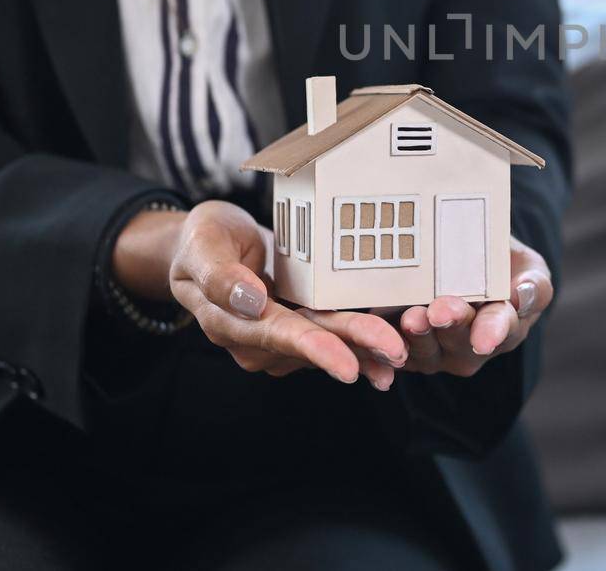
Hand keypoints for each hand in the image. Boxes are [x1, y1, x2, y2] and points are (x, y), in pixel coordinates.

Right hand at [115, 200, 408, 388]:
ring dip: (366, 350)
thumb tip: (251, 301)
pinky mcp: (300, 323)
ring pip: (329, 342)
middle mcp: (259, 338)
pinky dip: (362, 338)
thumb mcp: (201, 245)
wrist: (205, 244)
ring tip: (403, 354)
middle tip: (396, 352)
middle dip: (356, 348)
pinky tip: (394, 342)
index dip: (315, 350)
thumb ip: (220, 276)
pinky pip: (334, 333)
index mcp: (230, 322)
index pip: (278, 336)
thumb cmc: (201, 241)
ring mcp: (281, 333)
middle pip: (313, 343)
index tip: (347, 365)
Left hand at [391, 236, 552, 376]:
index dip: (492, 332)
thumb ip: (534, 285)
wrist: (465, 262)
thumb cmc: (501, 264)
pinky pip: (394, 350)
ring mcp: (439, 351)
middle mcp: (473, 345)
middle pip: (461, 341)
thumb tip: (522, 294)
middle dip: (450, 326)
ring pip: (427, 350)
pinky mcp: (407, 348)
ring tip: (412, 316)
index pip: (502, 329)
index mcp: (507, 325)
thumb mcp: (529, 268)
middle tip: (440, 310)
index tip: (484, 338)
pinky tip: (380, 330)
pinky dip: (387, 342)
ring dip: (418, 335)